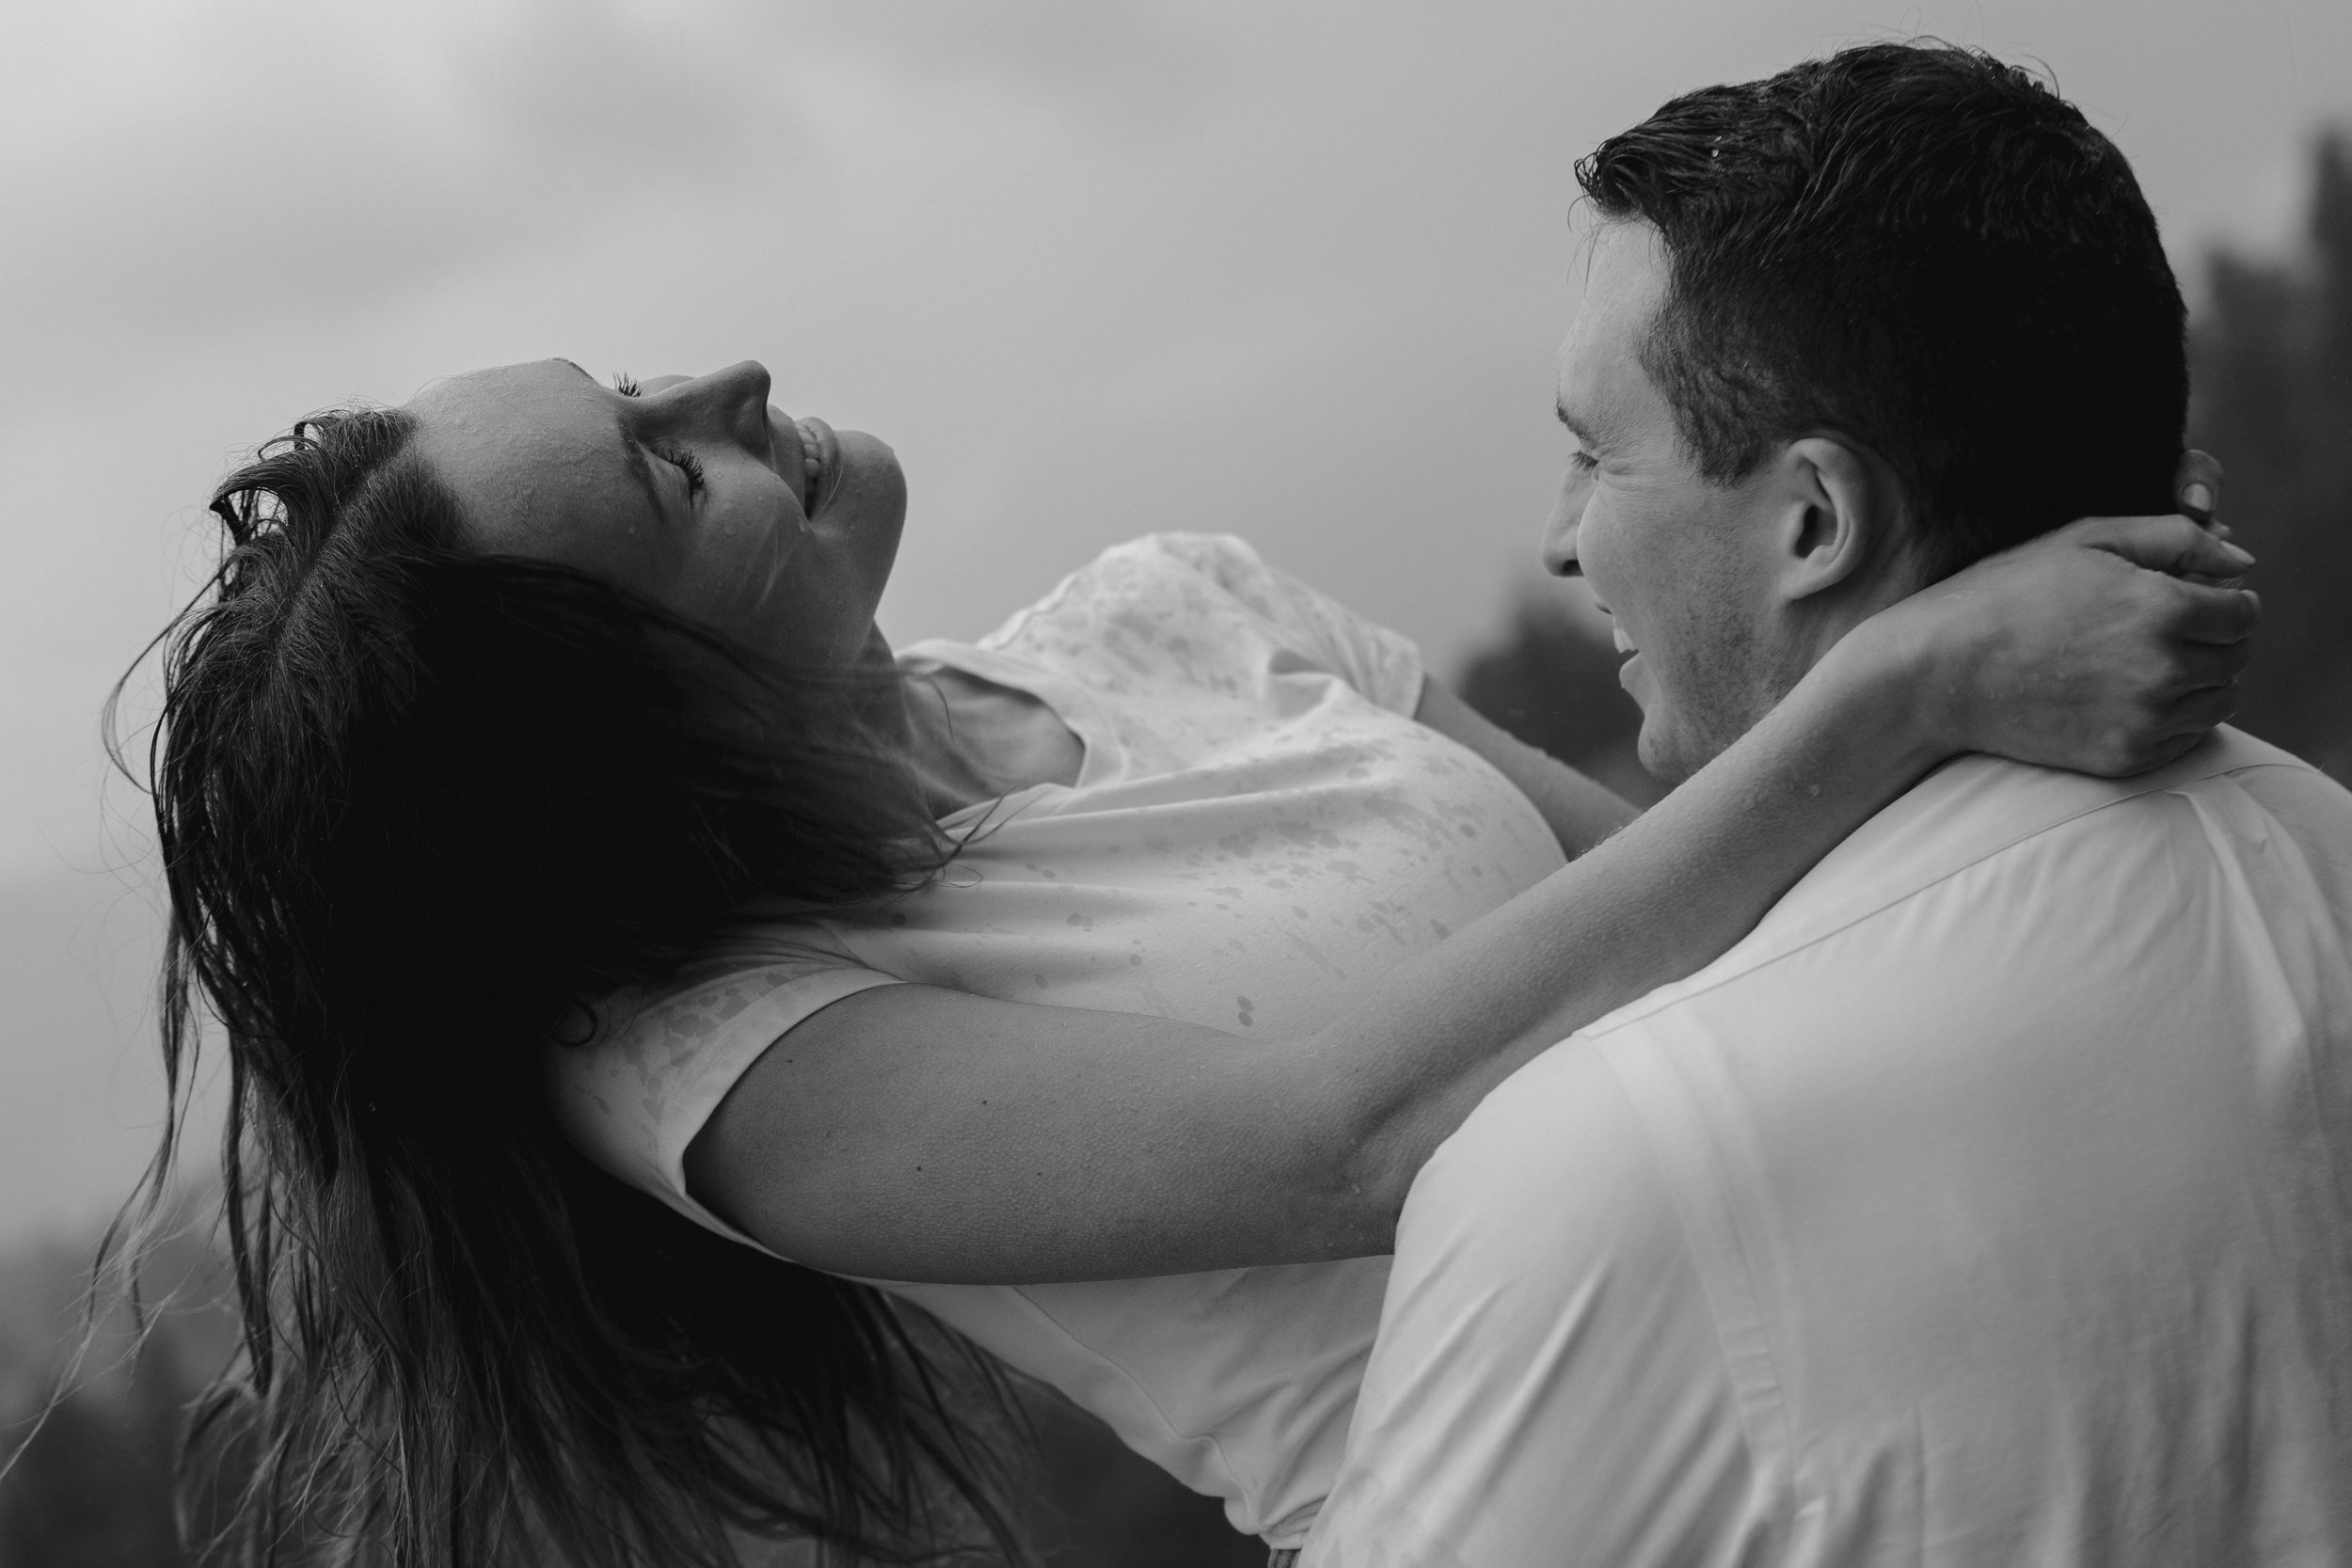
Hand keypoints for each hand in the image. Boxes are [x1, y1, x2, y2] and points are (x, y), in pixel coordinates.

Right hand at [1862, 453, 2259, 776]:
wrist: (1940, 674)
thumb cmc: (2008, 592)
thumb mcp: (2085, 540)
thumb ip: (2176, 538)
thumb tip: (2244, 558)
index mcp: (2161, 608)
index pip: (2244, 611)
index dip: (2223, 599)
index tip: (2191, 598)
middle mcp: (2163, 668)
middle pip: (2237, 657)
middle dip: (2213, 639)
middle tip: (2163, 629)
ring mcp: (2145, 720)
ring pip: (2220, 701)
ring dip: (2200, 680)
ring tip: (2147, 662)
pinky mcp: (2125, 758)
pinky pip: (2186, 738)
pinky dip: (2173, 717)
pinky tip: (2127, 695)